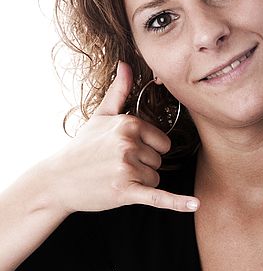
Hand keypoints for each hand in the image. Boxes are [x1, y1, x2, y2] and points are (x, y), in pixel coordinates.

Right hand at [45, 61, 199, 214]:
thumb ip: (118, 91)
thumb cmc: (82, 147)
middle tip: (116, 166)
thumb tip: (126, 64)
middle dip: (142, 167)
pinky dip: (178, 203)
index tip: (124, 151)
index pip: (162, 142)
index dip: (147, 150)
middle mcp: (129, 143)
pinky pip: (158, 197)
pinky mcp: (125, 191)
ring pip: (155, 179)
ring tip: (114, 177)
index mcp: (129, 124)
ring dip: (140, 183)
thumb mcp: (100, 116)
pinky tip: (196, 205)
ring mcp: (126, 168)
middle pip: (159, 161)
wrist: (58, 179)